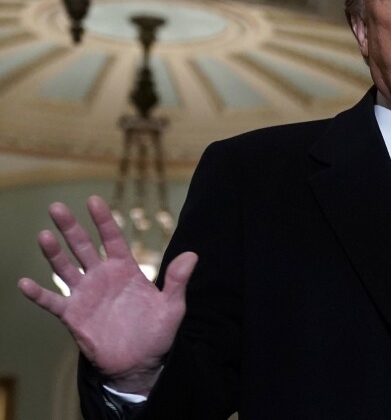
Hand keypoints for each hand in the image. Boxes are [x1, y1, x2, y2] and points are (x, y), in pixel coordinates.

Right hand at [17, 195, 197, 394]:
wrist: (140, 363)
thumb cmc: (157, 333)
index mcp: (126, 270)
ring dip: (54, 253)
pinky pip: (52, 302)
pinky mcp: (73, 315)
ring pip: (65, 268)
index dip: (103, 220)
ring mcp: (86, 295)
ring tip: (44, 235)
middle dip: (71, 227)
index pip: (113, 239)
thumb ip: (178, 281)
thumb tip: (193, 255)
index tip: (93, 201)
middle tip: (57, 207)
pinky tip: (24, 283)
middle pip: (84, 247)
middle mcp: (102, 277)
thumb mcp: (172, 306)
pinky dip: (38, 294)